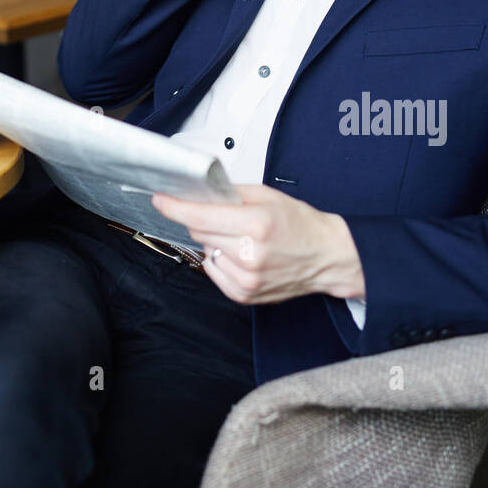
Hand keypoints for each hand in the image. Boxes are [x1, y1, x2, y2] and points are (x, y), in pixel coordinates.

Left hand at [151, 184, 364, 303]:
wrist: (326, 256)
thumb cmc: (299, 224)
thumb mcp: (267, 196)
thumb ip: (230, 193)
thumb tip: (198, 192)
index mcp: (255, 224)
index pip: (200, 216)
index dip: (175, 207)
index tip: (161, 200)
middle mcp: (249, 254)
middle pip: (199, 232)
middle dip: (203, 219)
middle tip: (224, 216)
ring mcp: (246, 278)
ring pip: (206, 250)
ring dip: (215, 241)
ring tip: (242, 238)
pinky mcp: (244, 295)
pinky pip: (214, 270)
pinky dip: (221, 259)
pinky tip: (241, 255)